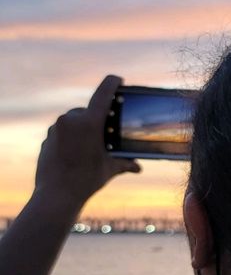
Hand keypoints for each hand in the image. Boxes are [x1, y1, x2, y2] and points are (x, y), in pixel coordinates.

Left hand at [34, 75, 140, 209]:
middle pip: (88, 110)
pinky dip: (71, 138)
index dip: (112, 83)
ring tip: (92, 146)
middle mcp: (70, 120)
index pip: (103, 93)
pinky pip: (63, 132)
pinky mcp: (48, 138)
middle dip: (98, 118)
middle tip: (107, 130)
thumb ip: (125, 163)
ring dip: (84, 128)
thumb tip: (138, 167)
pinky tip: (77, 154)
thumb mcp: (110, 169)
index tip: (118, 80)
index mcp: (89, 122)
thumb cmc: (86, 180)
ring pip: (74, 120)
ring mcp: (56, 128)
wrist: (57, 194)